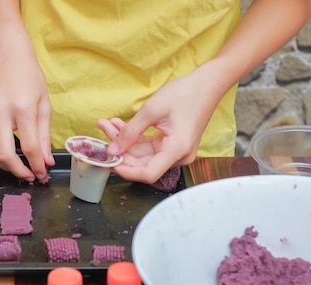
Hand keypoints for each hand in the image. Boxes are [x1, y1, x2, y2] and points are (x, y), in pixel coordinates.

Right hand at [0, 29, 53, 182]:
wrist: (6, 53)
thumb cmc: (29, 75)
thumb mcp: (44, 104)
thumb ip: (44, 135)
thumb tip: (46, 161)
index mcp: (22, 108)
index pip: (28, 147)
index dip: (36, 166)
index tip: (42, 174)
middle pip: (4, 155)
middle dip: (18, 172)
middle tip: (29, 176)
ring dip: (2, 166)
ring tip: (16, 166)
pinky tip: (3, 153)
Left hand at [100, 65, 222, 183]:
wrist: (207, 84)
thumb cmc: (185, 93)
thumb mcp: (151, 110)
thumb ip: (130, 132)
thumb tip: (113, 150)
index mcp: (176, 150)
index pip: (148, 173)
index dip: (126, 170)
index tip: (109, 162)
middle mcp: (178, 156)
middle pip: (142, 163)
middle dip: (121, 149)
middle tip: (103, 132)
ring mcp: (176, 151)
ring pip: (143, 154)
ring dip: (125, 141)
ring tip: (107, 124)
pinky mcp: (172, 145)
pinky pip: (149, 146)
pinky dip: (134, 137)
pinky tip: (119, 126)